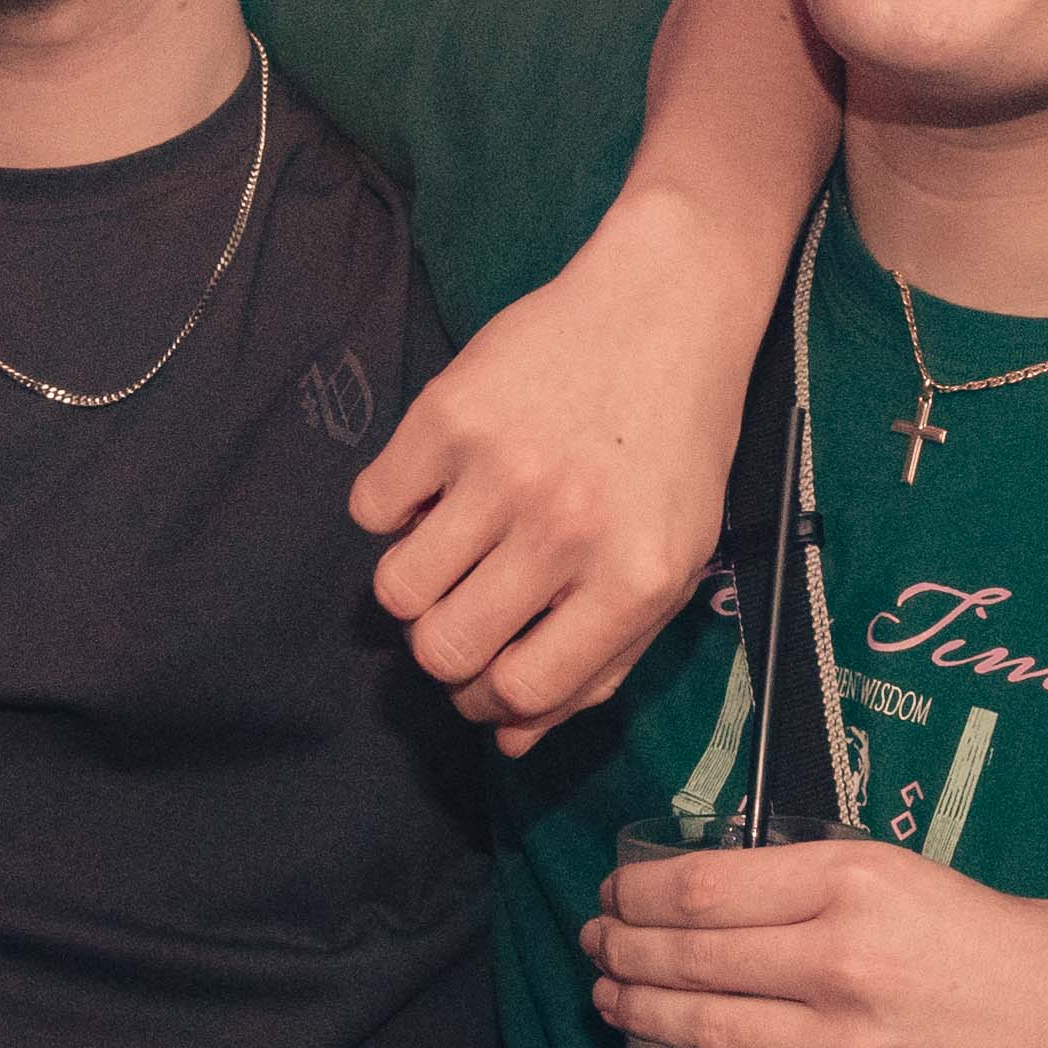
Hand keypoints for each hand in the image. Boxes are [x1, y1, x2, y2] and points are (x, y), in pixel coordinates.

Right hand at [354, 192, 748, 754]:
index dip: (488, 701)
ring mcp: (502, 469)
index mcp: (633, 580)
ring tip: (449, 551)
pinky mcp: (447, 413)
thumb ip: (599, 662)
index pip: (522, 689)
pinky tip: (436, 488)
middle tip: (460, 616)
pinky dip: (390, 511)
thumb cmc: (675, 445)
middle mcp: (566, 530)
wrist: (665, 306)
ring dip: (411, 586)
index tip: (485, 676)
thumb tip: (509, 741)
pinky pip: (372, 507)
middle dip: (440, 652)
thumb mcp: (670, 562)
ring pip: (396, 589)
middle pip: (444, 649)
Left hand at [585, 836, 1047, 1047]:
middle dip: (622, 950)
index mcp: (857, 881)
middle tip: (594, 946)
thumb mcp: (924, 880)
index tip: (614, 892)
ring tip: (608, 1000)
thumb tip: (731, 899)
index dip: (638, 892)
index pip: (704, 886)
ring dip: (639, 1014)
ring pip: (706, 1031)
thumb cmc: (1024, 952)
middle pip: (690, 956)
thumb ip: (829, 889)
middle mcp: (841, 959)